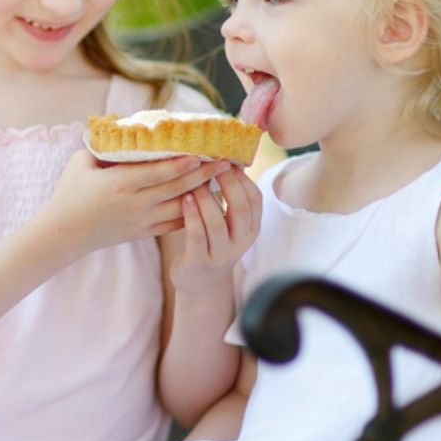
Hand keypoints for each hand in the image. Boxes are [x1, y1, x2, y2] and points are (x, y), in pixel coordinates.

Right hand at [39, 151, 231, 254]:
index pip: (159, 172)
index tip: (204, 152)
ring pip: (181, 207)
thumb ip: (103, 146)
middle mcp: (135, 204)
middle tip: (227, 161)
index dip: (184, 163)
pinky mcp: (143, 232)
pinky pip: (174, 224)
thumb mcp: (80, 162)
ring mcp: (141, 221)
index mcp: (120, 183)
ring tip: (223, 179)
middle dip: (204, 174)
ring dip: (204, 194)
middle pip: (177, 188)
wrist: (63, 233)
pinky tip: (208, 201)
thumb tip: (123, 127)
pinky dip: (193, 212)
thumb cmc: (69, 193)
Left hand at [170, 163, 259, 293]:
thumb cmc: (212, 241)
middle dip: (228, 183)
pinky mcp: (200, 261)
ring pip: (216, 222)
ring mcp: (221, 253)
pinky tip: (184, 199)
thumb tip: (228, 159)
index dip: (242, 178)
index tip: (227, 159)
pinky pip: (197, 235)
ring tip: (194, 181)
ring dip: (206, 198)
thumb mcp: (229, 222)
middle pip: (240, 208)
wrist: (200, 282)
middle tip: (213, 164)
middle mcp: (241, 241)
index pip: (255, 199)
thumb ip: (231, 198)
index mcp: (251, 228)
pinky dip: (191, 215)